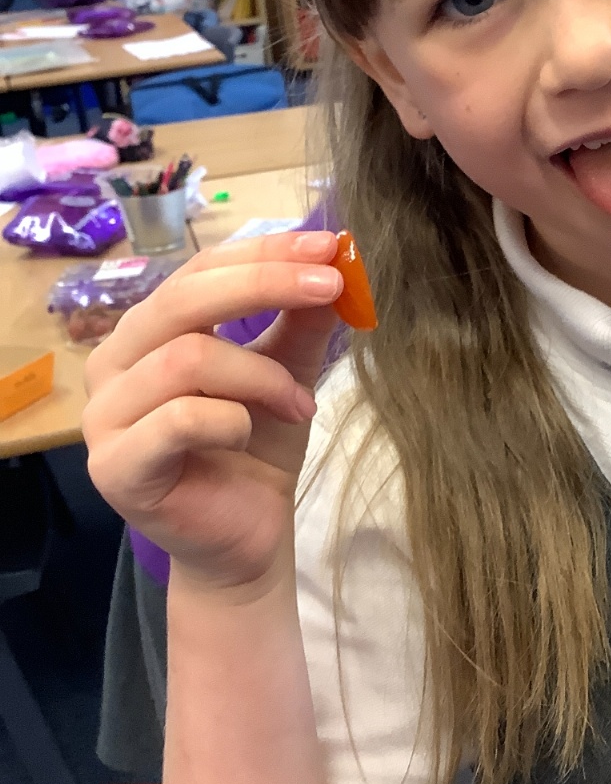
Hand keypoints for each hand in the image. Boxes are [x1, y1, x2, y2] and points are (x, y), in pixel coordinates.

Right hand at [82, 233, 343, 590]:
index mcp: (150, 329)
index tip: (328, 246)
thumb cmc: (257, 448)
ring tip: (300, 404)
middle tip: (330, 288)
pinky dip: (232, 419)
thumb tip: (332, 260)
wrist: (248, 537)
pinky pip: (179, 418)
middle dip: (266, 284)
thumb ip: (301, 320)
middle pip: (184, 298)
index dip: (264, 251)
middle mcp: (115, 363)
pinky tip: (252, 434)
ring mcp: (106, 416)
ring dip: (260, 374)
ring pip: (187, 357)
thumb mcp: (288, 372)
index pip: (200, 268)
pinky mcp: (116, 467)